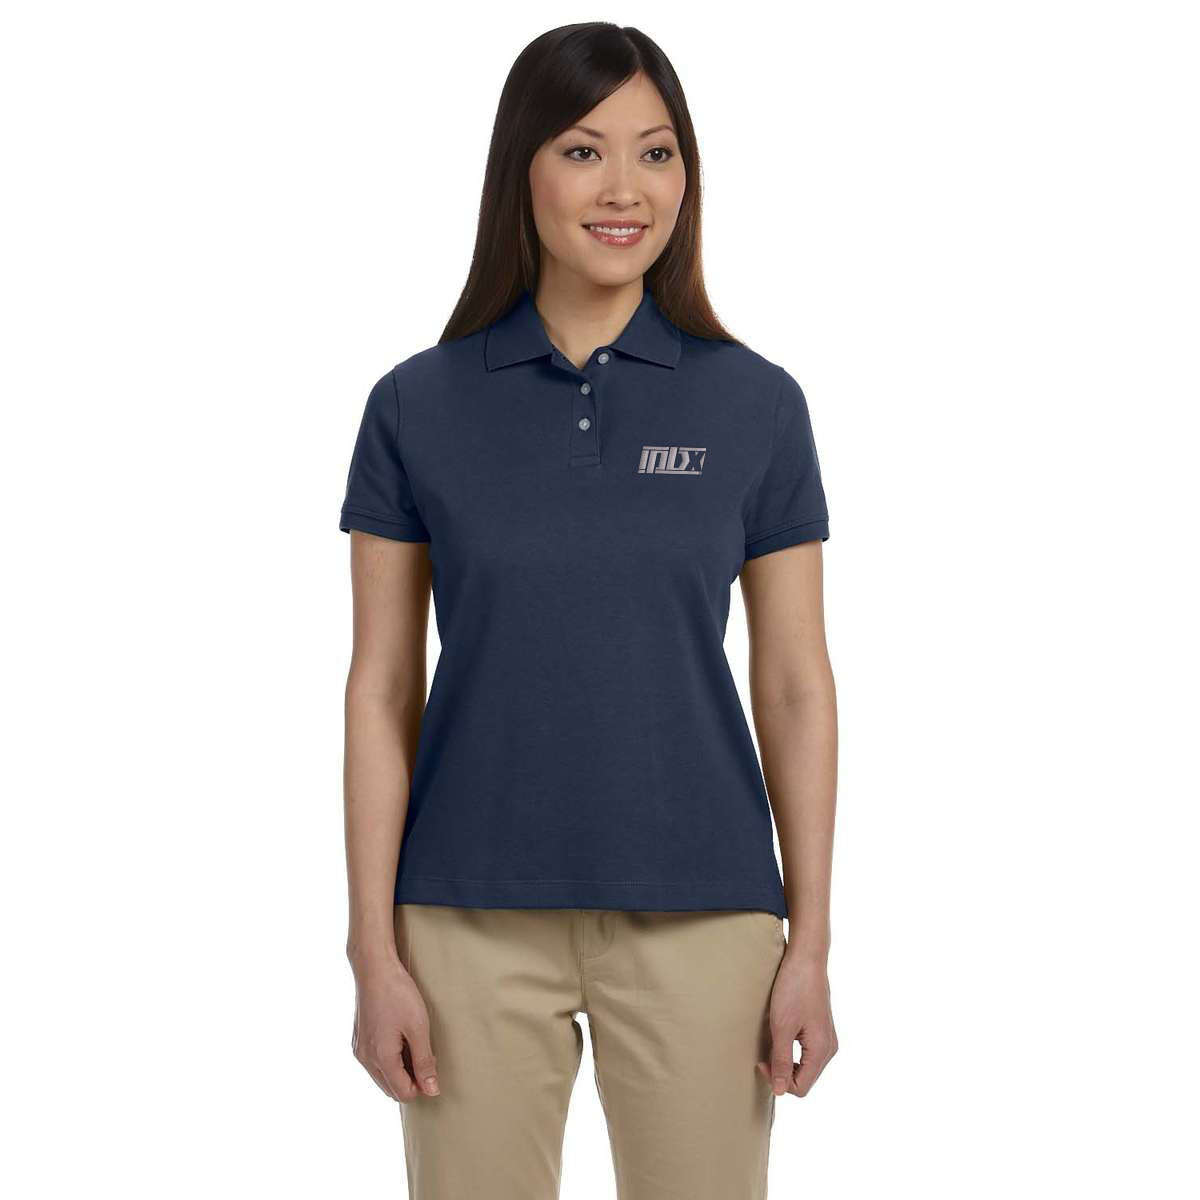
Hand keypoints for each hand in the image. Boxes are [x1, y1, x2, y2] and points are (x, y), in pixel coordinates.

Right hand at [351, 956, 440, 1101]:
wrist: (374, 968)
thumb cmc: (398, 994)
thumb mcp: (418, 1027)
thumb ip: (424, 1061)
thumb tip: (431, 1090)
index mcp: (380, 1058)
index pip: (402, 1093)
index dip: (422, 1087)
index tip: (434, 1068)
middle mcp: (365, 1059)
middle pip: (390, 1089)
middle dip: (410, 1081)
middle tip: (426, 1058)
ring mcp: (359, 1049)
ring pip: (382, 1076)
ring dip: (399, 1071)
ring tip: (414, 1045)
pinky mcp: (358, 1039)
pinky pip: (374, 1062)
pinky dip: (389, 1060)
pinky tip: (400, 1039)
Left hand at [757, 953, 837, 1096]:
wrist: (806, 958)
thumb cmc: (793, 989)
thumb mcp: (782, 1027)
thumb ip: (782, 1061)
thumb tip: (780, 1092)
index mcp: (822, 1050)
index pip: (800, 1088)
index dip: (777, 1081)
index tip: (761, 1061)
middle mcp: (829, 1048)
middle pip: (804, 1079)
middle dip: (782, 1072)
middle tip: (762, 1054)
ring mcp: (826, 1038)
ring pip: (805, 1066)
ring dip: (786, 1060)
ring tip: (770, 1042)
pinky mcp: (820, 1029)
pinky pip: (806, 1052)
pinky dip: (791, 1050)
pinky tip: (780, 1035)